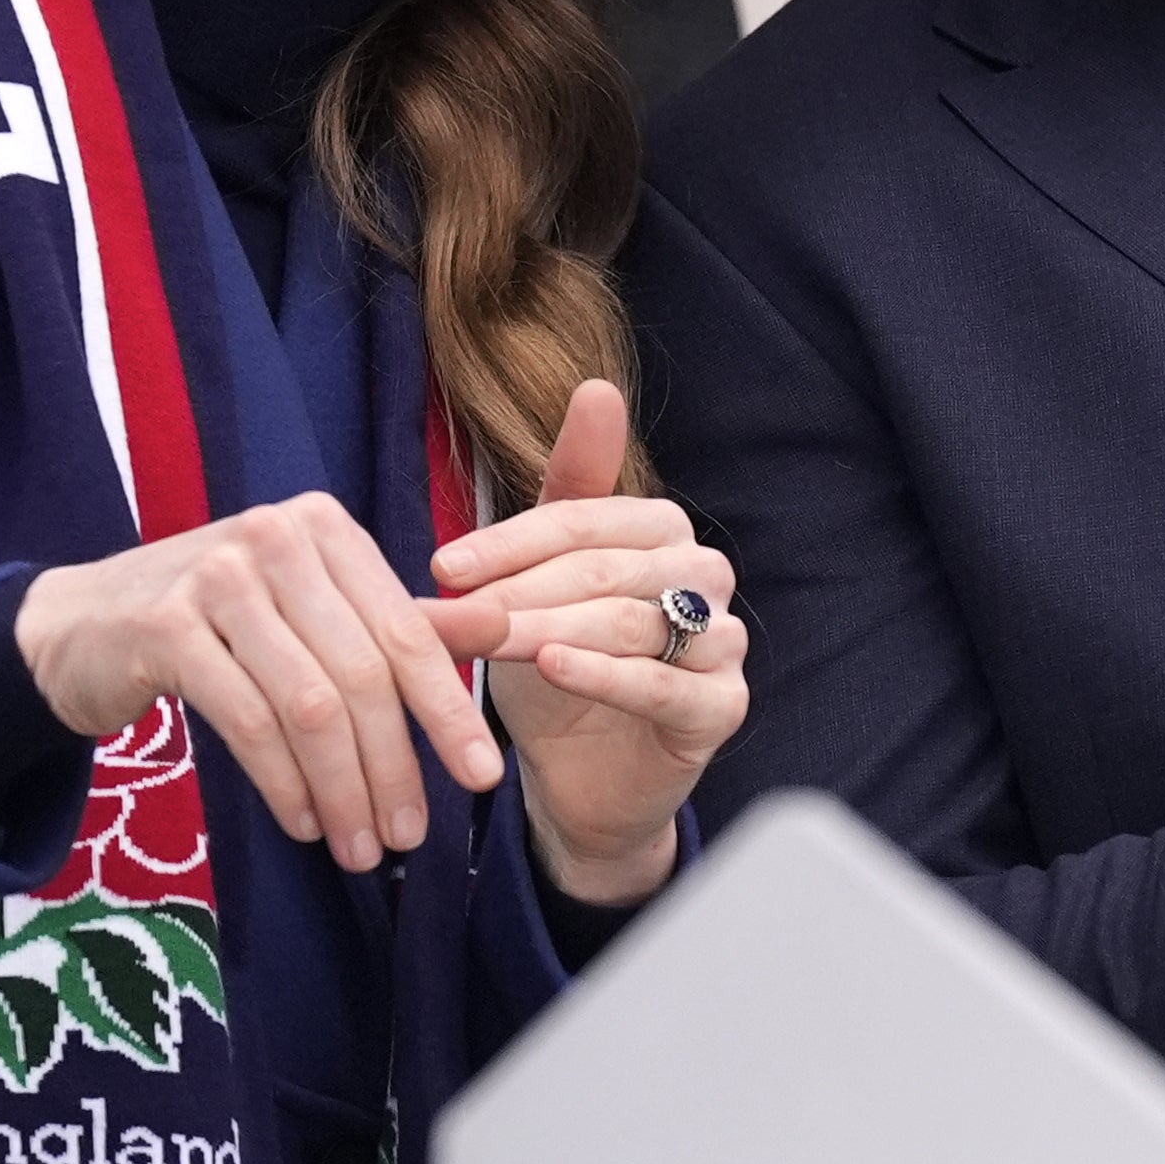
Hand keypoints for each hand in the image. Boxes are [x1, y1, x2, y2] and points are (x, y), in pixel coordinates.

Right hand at [15, 500, 507, 873]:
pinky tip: (304, 822)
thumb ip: (397, 623)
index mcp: (324, 528)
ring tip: (360, 848)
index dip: (448, 710)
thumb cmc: (216, 622)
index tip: (482, 778)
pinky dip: (284, 783)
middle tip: (407, 835)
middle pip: (360, 673)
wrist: (79, 626)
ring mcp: (216, 577)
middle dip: (393, 766)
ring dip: (342, 788)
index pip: (404, 630)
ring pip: (308, 704)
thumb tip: (503, 628)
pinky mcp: (165, 626)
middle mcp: (275, 538)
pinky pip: (248, 721)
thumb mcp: (309, 610)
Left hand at [432, 380, 746, 907]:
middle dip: (520, 591)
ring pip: (633, 622)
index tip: (441, 566)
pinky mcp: (721, 708)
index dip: (510, 541)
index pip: (584, 519)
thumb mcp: (542, 580)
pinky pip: (666, 684)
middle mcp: (704, 577)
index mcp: (662, 532)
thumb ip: (563, 493)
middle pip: (607, 569)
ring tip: (486, 642)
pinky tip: (556, 667)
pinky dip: (607, 674)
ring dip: (549, 630)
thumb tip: (598, 385)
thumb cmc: (558, 667)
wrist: (580, 778)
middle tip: (449, 614)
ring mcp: (722, 643)